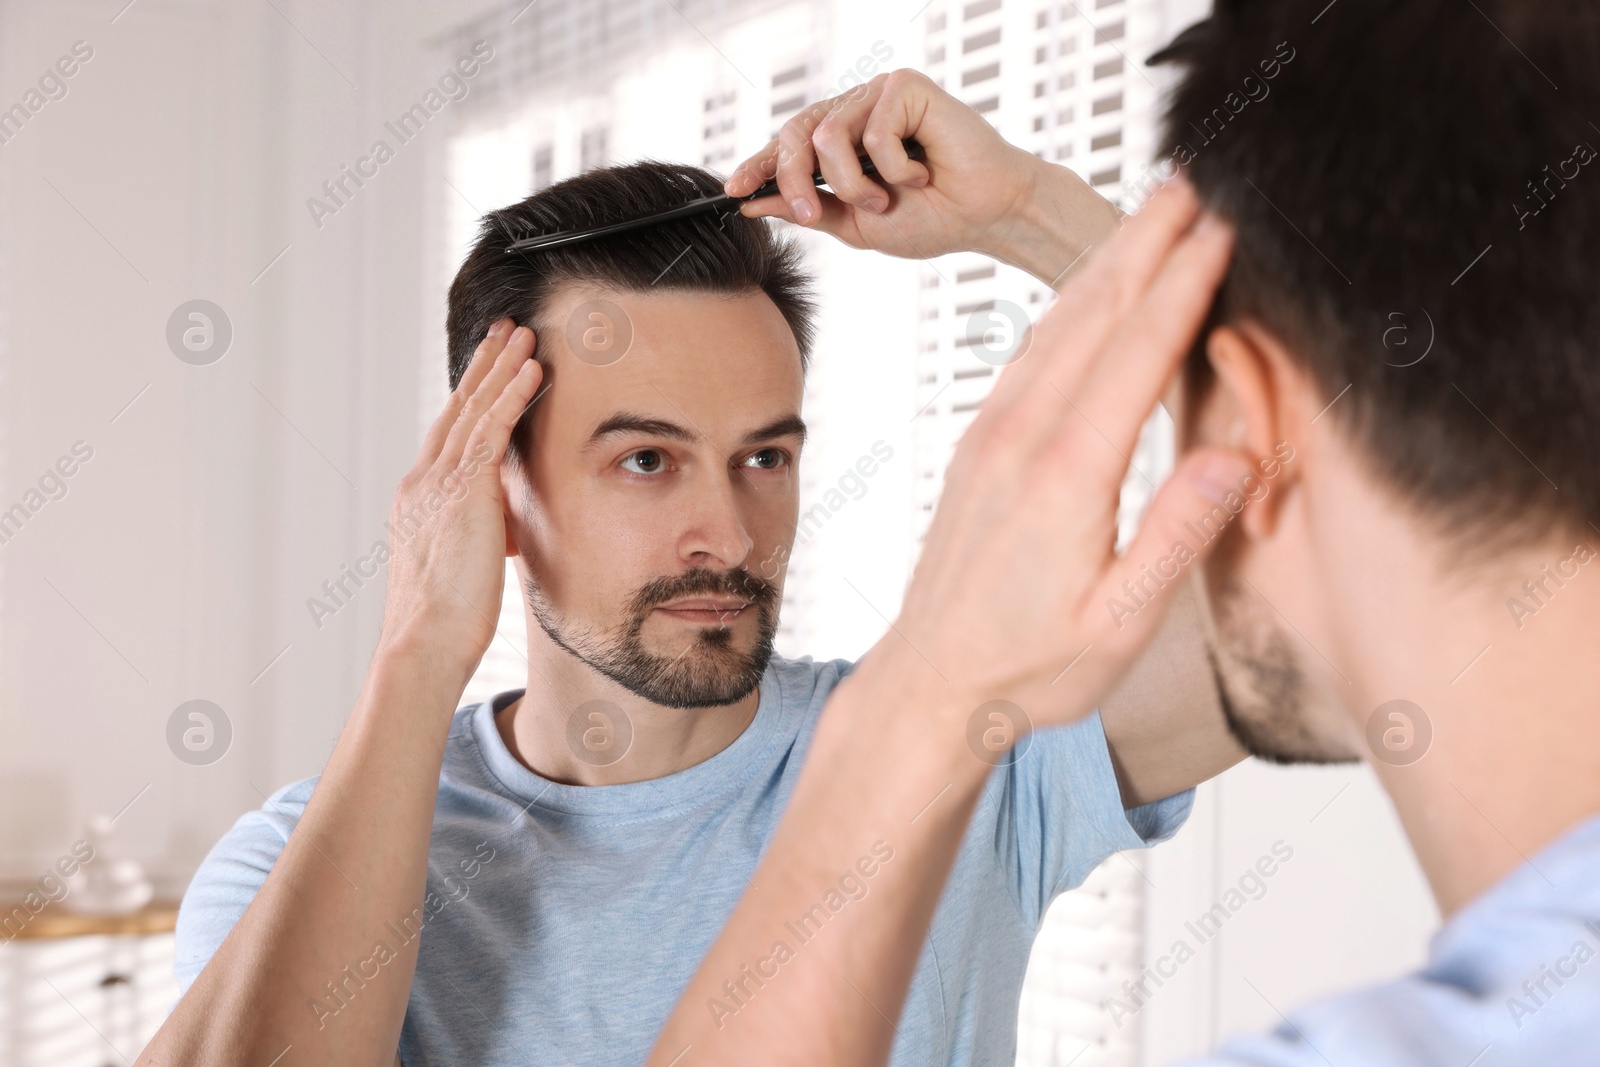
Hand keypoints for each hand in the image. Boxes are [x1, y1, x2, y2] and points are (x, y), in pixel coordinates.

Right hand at [377, 319, 541, 681]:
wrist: (425, 645)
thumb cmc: (447, 623)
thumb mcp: (463, 565)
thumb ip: (481, 534)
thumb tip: (508, 528)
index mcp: (419, 499)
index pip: (449, 435)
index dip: (471, 398)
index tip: (488, 367)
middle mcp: (422, 482)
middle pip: (457, 409)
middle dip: (483, 367)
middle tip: (503, 330)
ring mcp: (438, 483)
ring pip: (474, 410)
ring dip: (502, 367)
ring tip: (523, 334)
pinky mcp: (462, 492)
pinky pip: (491, 431)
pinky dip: (512, 395)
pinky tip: (532, 369)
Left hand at [724, 68, 1116, 275]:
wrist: (987, 216)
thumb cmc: (933, 218)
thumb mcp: (858, 224)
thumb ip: (810, 210)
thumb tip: (753, 202)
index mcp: (843, 140)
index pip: (787, 145)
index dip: (758, 165)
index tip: (732, 193)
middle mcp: (856, 110)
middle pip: (795, 135)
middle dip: (795, 179)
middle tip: (813, 213)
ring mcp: (879, 95)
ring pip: (828, 136)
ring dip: (855, 182)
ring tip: (890, 197)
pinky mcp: (905, 87)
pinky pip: (872, 131)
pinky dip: (895, 166)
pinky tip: (924, 170)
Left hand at [878, 178, 1250, 735]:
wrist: (932, 682)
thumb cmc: (1030, 666)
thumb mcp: (1119, 624)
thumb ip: (1177, 536)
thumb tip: (1235, 455)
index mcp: (1067, 473)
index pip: (1139, 350)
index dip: (1187, 280)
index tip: (1227, 222)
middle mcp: (1022, 436)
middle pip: (1096, 312)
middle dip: (1150, 239)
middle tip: (1196, 178)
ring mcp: (993, 434)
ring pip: (1059, 323)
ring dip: (1109, 260)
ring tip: (1153, 212)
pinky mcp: (980, 445)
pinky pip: (1031, 353)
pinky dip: (1072, 305)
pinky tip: (1091, 291)